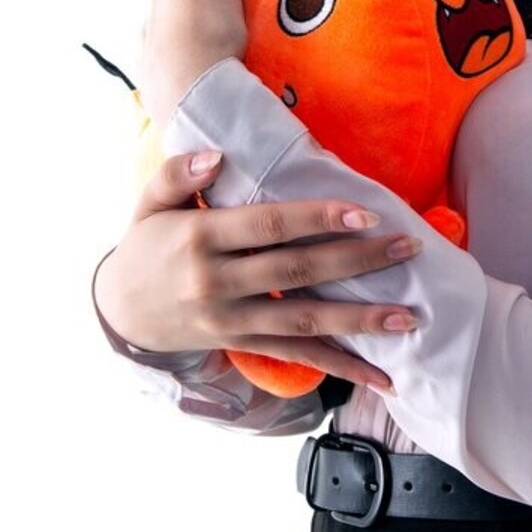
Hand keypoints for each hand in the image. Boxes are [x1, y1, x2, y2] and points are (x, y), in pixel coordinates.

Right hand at [95, 150, 422, 390]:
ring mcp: (232, 321)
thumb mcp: (150, 202)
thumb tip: (218, 156)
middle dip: (358, 262)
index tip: (366, 214)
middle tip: (408, 248)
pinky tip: (381, 376)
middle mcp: (218, 284)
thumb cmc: (148, 243)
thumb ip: (180, 173)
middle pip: (299, 272)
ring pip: (305, 322)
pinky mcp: (243, 345)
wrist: (121, 310)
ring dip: (361, 321)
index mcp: (200, 239)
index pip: (270, 227)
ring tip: (409, 316)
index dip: (319, 220)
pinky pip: (299, 358)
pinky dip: (342, 368)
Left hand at [139, 0, 247, 127]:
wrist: (201, 100)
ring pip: (186, 34)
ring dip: (207, 35)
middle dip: (216, 2)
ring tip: (232, 50)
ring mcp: (152, 56)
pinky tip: (215, 73)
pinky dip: (199, 64)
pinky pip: (184, 67)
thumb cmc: (208, 32)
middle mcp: (150, 19)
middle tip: (242, 18)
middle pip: (191, 0)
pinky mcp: (161, 90)